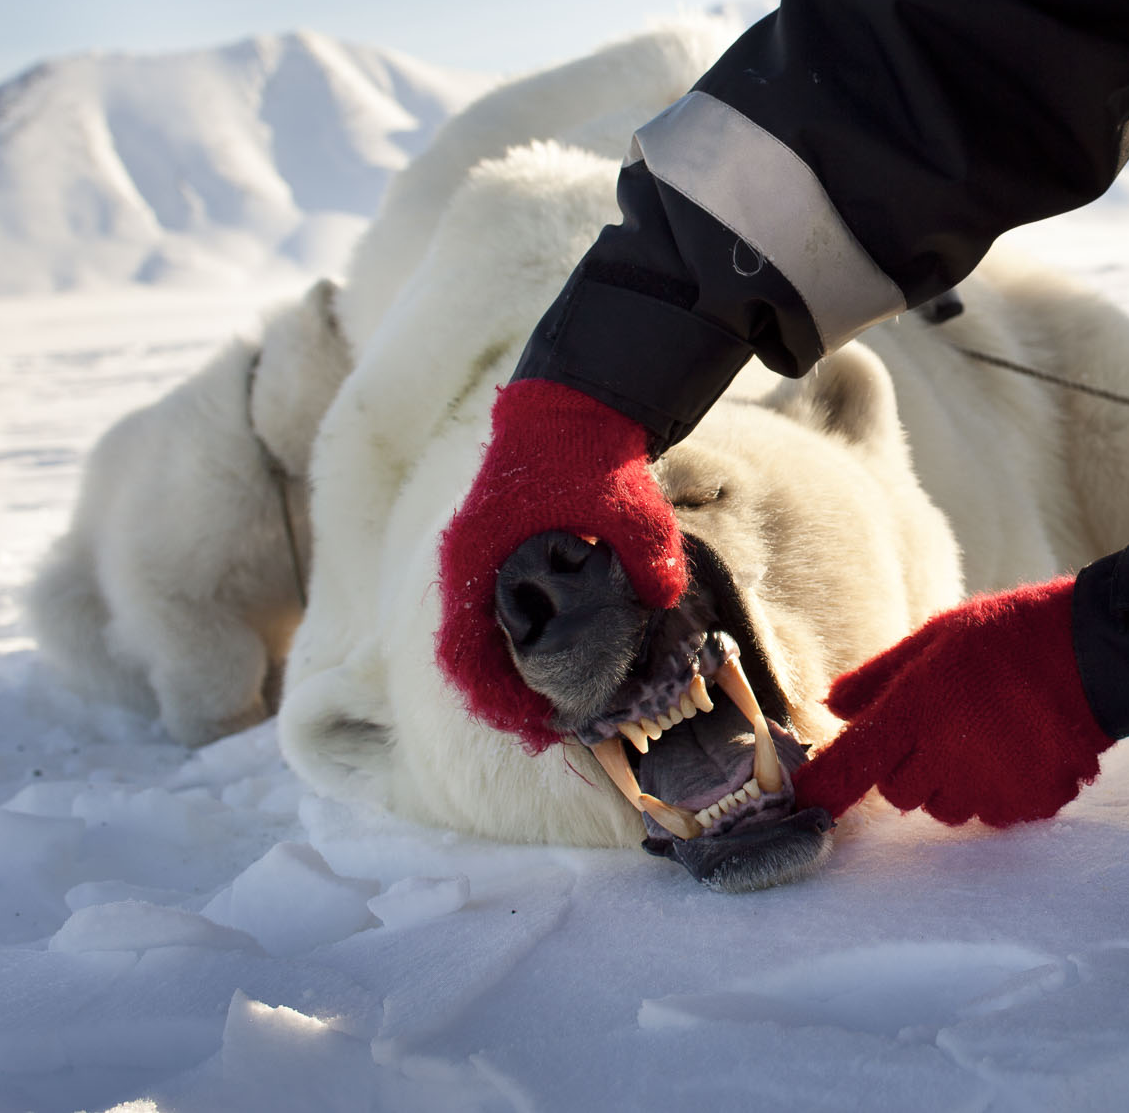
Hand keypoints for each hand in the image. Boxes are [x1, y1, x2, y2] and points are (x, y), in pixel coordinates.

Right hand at [435, 378, 685, 749]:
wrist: (573, 402)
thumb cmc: (593, 455)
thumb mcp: (632, 511)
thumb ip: (649, 560)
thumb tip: (663, 605)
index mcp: (482, 555)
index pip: (464, 650)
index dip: (492, 695)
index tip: (527, 724)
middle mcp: (468, 561)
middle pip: (466, 650)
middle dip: (498, 693)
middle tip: (540, 727)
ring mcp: (478, 553)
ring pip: (477, 631)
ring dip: (501, 669)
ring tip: (542, 704)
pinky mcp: (495, 546)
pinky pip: (490, 607)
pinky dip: (508, 638)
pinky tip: (544, 658)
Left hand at [793, 575, 1114, 825]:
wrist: (1096, 652)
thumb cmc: (1010, 634)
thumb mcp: (935, 636)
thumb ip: (879, 677)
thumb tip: (832, 707)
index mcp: (917, 709)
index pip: (853, 765)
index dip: (825, 789)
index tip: (805, 804)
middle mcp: (948, 757)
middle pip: (899, 792)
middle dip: (905, 767)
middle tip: (936, 727)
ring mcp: (990, 786)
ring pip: (945, 808)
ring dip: (950, 783)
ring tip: (981, 737)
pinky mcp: (1029, 804)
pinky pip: (993, 814)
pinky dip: (995, 792)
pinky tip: (1014, 753)